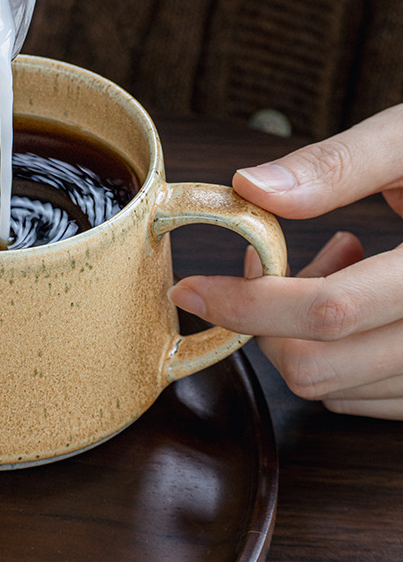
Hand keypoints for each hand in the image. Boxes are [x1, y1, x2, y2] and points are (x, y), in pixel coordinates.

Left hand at [169, 104, 402, 419]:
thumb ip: (337, 164)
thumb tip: (248, 187)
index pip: (327, 310)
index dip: (244, 303)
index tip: (192, 287)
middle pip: (319, 366)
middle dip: (265, 321)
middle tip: (271, 262)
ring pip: (337, 389)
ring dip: (301, 334)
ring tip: (334, 259)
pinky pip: (368, 397)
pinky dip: (335, 354)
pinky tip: (358, 296)